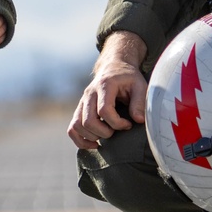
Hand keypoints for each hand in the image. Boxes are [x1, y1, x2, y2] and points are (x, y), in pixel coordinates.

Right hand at [68, 32, 147, 150]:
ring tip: (107, 135)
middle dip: (104, 132)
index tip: (128, 124)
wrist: (114, 67)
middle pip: (88, 121)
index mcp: (104, 86)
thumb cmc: (128, 78)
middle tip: (117, 130)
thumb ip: (139, 102)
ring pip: (78, 126)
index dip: (117, 123)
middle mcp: (89, 94)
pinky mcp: (80, 110)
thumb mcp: (139, 85)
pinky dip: (80, 140)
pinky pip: (72, 128)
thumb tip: (138, 120)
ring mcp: (82, 102)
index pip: (104, 110)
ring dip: (93, 137)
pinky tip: (95, 144)